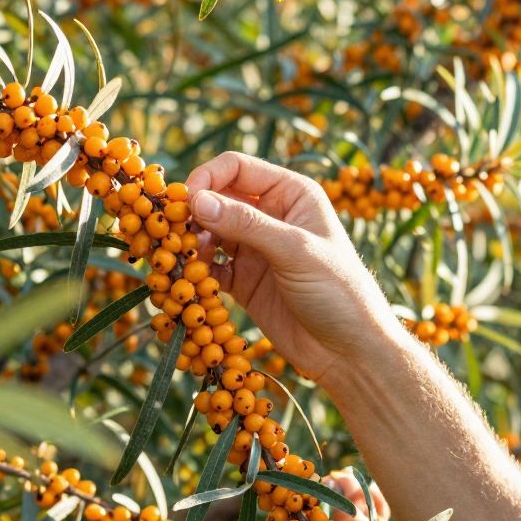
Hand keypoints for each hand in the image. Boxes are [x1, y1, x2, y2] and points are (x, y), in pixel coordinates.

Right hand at [184, 150, 407, 391]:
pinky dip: (195, 271)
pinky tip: (187, 280)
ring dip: (190, 242)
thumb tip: (197, 201)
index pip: (236, 168)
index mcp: (291, 194)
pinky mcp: (244, 282)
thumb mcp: (296, 251)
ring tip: (178, 257)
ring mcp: (256, 249)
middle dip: (192, 212)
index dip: (207, 178)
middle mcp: (271, 215)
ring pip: (209, 233)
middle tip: (170, 231)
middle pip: (217, 198)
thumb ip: (247, 225)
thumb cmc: (339, 293)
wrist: (349, 352)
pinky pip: (210, 267)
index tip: (185, 201)